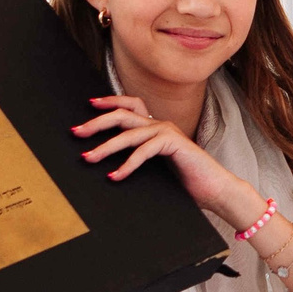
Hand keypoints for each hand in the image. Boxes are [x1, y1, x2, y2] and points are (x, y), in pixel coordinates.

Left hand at [77, 96, 256, 223]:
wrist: (215, 190)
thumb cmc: (186, 182)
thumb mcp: (156, 168)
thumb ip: (139, 159)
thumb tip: (108, 165)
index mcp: (155, 127)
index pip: (130, 104)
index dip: (109, 101)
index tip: (89, 106)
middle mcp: (160, 124)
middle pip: (123, 114)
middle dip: (97, 122)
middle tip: (77, 132)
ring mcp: (167, 132)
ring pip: (129, 133)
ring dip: (105, 146)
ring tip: (88, 158)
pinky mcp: (174, 143)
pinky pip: (144, 151)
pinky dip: (127, 164)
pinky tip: (115, 176)